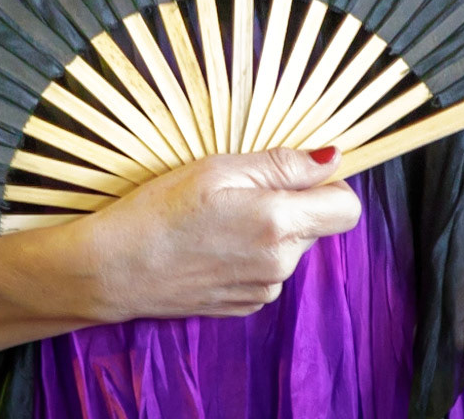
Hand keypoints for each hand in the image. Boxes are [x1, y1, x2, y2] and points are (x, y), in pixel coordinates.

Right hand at [75, 146, 361, 320]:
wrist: (115, 269)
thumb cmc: (162, 209)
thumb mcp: (220, 168)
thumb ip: (283, 164)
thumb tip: (332, 158)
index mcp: (280, 224)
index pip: (348, 208)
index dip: (329, 184)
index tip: (298, 171)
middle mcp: (281, 263)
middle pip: (317, 224)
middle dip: (293, 202)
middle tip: (241, 188)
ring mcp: (263, 289)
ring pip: (291, 246)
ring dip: (270, 228)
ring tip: (219, 216)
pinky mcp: (245, 304)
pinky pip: (268, 268)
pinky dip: (252, 252)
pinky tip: (213, 242)